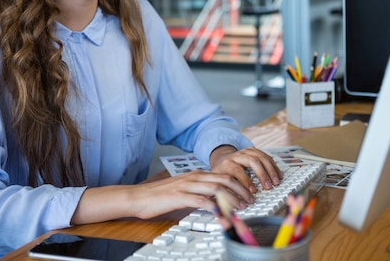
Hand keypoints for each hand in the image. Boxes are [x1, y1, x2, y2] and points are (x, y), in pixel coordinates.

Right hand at [129, 169, 253, 217]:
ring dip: (232, 199)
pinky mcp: (179, 196)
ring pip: (216, 188)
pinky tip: (221, 215)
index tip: (249, 194)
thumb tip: (215, 202)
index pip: (224, 175)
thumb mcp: (184, 190)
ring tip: (241, 208)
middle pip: (225, 179)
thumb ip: (199, 192)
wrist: (139, 197)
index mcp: (197, 175)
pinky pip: (201, 201)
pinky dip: (213, 207)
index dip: (239, 184)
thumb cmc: (160, 196)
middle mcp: (194, 177)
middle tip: (251, 201)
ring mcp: (187, 185)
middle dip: (241, 190)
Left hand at [209, 146, 282, 195]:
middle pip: (252, 161)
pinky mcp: (254, 151)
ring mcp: (246, 152)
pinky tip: (278, 175)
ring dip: (271, 170)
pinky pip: (266, 156)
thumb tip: (224, 206)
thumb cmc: (221, 175)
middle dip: (262, 175)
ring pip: (261, 157)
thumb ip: (221, 193)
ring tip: (276, 182)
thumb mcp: (217, 182)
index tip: (253, 192)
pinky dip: (274, 166)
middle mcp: (237, 156)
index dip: (246, 182)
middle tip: (268, 187)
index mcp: (227, 164)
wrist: (222, 161)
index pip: (237, 171)